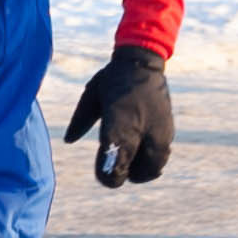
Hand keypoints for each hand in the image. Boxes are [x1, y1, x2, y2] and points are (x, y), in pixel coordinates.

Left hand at [62, 45, 171, 186]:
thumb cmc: (113, 79)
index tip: (104, 174)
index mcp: (121, 124)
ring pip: (153, 167)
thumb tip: (69, 140)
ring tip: (130, 164)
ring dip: (140, 171)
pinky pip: (162, 156)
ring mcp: (159, 132)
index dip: (109, 175)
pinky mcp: (168, 130)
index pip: (117, 164)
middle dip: (125, 175)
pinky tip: (141, 153)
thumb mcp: (91, 96)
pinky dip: (151, 162)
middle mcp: (143, 132)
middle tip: (116, 170)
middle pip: (138, 172)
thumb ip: (80, 120)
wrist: (142, 61)